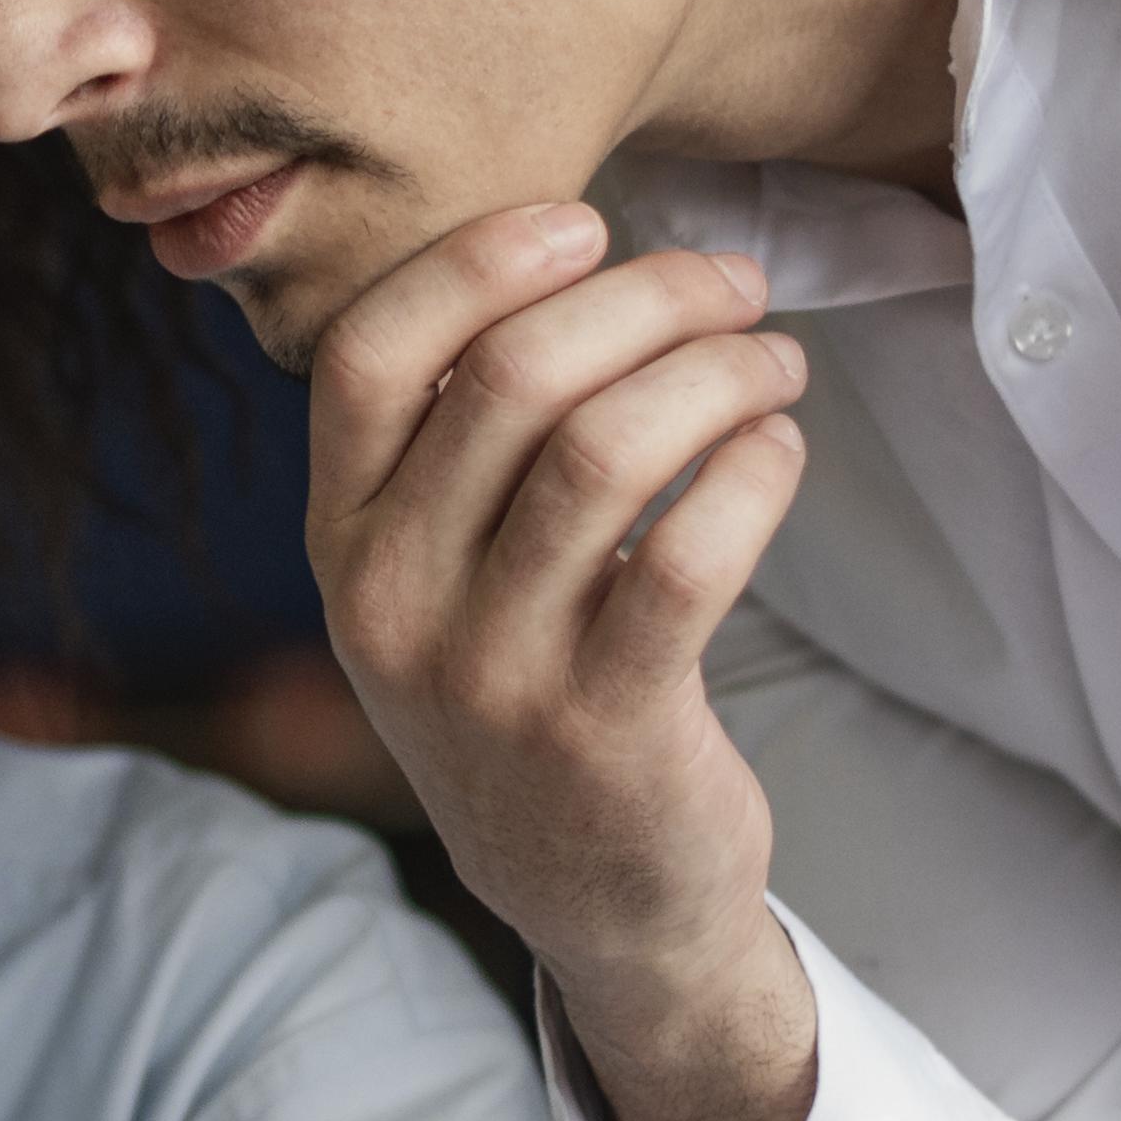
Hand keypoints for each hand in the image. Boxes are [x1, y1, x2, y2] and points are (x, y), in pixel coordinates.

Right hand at [305, 203, 823, 1120]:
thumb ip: (455, 441)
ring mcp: (494, 674)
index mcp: (342, 544)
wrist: (591, 897)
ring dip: (718, 373)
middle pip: (513, 378)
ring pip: (609, 449)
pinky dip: (751, 471)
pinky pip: (690, 554)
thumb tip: (568, 258)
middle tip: (735, 288)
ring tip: (774, 364)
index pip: (370, 357)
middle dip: (649, 298)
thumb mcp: (434, 579)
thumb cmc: (528, 687)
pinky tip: (778, 453)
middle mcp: (395, 605)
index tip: (586, 223)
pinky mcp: (607, 725)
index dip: (478, 264)